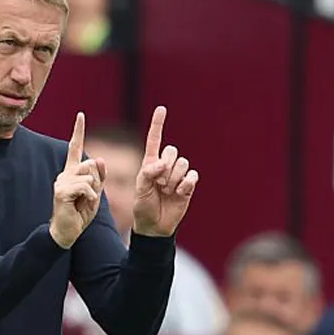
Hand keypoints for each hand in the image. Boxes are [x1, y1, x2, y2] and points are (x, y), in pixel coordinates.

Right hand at [50, 112, 106, 249]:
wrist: (67, 231)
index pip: (75, 147)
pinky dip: (89, 197)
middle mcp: (65, 173)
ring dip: (93, 191)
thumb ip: (99, 177)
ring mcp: (61, 181)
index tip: (80, 115)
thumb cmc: (80, 213)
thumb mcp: (95, 193)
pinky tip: (81, 205)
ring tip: (83, 202)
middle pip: (89, 164)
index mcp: (72, 172)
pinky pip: (85, 187)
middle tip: (88, 197)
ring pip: (89, 176)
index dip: (78, 131)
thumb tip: (99, 158)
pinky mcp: (61, 191)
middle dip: (96, 181)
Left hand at [133, 106, 197, 237]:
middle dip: (166, 167)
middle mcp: (165, 166)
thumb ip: (149, 172)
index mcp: (150, 163)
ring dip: (174, 178)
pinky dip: (186, 183)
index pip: (154, 139)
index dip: (158, 124)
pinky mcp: (188, 185)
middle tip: (159, 183)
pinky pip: (193, 175)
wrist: (154, 225)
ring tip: (167, 191)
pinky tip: (179, 192)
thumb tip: (164, 164)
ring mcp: (178, 176)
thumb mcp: (140, 188)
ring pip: (183, 163)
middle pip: (172, 151)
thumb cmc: (143, 206)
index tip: (161, 109)